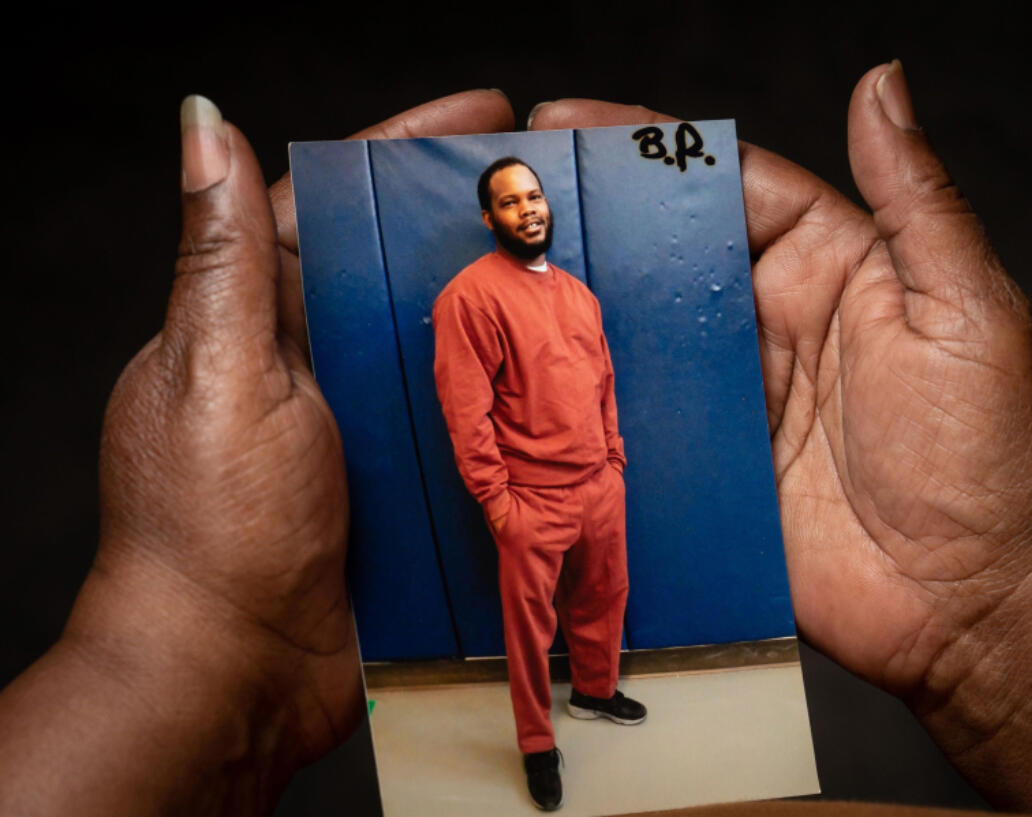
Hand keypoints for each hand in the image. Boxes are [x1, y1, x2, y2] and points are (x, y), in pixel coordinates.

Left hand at [0, 90, 512, 815]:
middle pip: (396, 260)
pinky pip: (460, 412)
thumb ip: (225, 257)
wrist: (237, 672)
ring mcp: (357, 417)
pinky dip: (505, 386)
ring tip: (576, 263)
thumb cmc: (214, 525)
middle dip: (468, 216)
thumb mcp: (219, 375)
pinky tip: (565, 368)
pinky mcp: (399, 475)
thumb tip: (200, 123)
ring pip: (438, 334)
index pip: (330, 197)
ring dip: (498, 299)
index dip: (404, 147)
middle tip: (556, 184)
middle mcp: (307, 356)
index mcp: (252, 316)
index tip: (485, 112)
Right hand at [530, 64, 1031, 814]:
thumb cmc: (999, 453)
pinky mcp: (711, 469)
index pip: (728, 183)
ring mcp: (735, 399)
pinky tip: (526, 377)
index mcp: (834, 264)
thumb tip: (882, 80)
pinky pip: (639, 421)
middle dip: (590, 216)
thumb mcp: (967, 308)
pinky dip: (587, 400)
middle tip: (501, 190)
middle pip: (666, 252)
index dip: (650, 146)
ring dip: (574, 303)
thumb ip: (916, 198)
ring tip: (489, 269)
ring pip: (640, 332)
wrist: (985, 607)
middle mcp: (772, 322)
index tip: (568, 118)